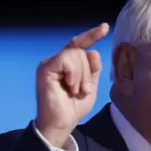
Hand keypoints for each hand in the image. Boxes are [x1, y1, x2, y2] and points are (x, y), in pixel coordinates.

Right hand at [35, 23, 109, 147]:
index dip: (92, 35)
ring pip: (75, 54)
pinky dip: (74, 75)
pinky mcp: (45, 68)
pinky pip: (67, 60)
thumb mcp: (90, 87)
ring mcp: (49, 63)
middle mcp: (57, 60)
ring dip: (82, 76)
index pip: (80, 45)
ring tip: (75, 91)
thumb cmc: (74, 107)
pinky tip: (69, 87)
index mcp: (67, 64)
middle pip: (81, 50)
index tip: (105, 27)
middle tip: (83, 90)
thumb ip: (93, 70)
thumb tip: (93, 52)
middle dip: (88, 72)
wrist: (62, 123)